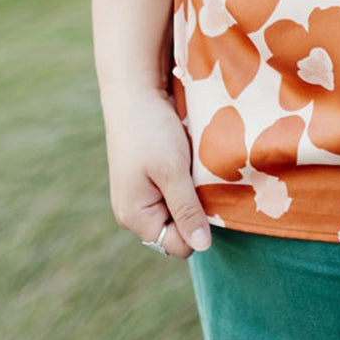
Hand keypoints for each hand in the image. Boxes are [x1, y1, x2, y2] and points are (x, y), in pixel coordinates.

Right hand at [101, 87, 211, 258]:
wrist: (134, 92)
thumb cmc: (151, 131)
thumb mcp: (173, 172)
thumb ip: (187, 210)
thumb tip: (202, 248)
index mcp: (135, 217)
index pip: (179, 245)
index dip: (198, 226)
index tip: (205, 194)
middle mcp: (134, 212)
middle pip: (178, 230)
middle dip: (195, 209)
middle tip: (199, 178)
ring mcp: (139, 196)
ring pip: (178, 209)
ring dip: (191, 193)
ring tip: (193, 167)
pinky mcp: (147, 179)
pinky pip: (173, 193)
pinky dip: (185, 181)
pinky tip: (188, 161)